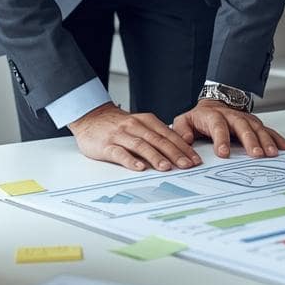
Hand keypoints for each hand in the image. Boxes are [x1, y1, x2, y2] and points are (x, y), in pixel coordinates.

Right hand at [68, 103, 202, 170]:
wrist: (90, 116)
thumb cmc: (117, 124)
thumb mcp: (139, 124)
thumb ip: (155, 135)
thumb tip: (178, 150)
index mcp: (145, 121)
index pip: (168, 134)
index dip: (183, 147)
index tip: (194, 159)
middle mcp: (134, 126)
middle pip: (158, 140)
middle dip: (174, 153)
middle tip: (187, 165)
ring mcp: (120, 135)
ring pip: (140, 145)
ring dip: (155, 157)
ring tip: (166, 167)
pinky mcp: (106, 145)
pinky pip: (119, 153)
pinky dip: (130, 161)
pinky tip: (139, 168)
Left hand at [173, 102, 284, 158]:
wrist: (215, 103)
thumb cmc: (200, 117)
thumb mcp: (185, 121)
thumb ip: (182, 130)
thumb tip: (186, 140)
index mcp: (213, 116)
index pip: (217, 126)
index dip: (221, 139)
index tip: (223, 153)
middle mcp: (232, 116)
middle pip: (242, 126)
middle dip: (250, 140)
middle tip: (255, 154)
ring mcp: (245, 119)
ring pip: (257, 128)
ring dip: (265, 140)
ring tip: (271, 154)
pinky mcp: (254, 123)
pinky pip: (267, 130)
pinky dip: (277, 138)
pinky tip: (284, 147)